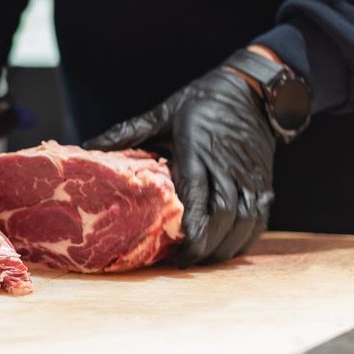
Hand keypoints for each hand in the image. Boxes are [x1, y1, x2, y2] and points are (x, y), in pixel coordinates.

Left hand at [83, 59, 277, 266]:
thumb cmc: (201, 102)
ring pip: (244, 222)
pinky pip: (258, 218)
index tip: (177, 251)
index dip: (191, 230)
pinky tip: (226, 248)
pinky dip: (244, 238)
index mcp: (198, 152)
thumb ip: (128, 132)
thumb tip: (90, 145)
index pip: (199, 198)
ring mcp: (248, 177)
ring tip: (202, 261)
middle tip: (184, 263)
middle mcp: (226, 167)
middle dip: (206, 247)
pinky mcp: (262, 182)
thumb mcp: (162, 113)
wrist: (250, 90)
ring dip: (225, 247)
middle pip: (224, 218)